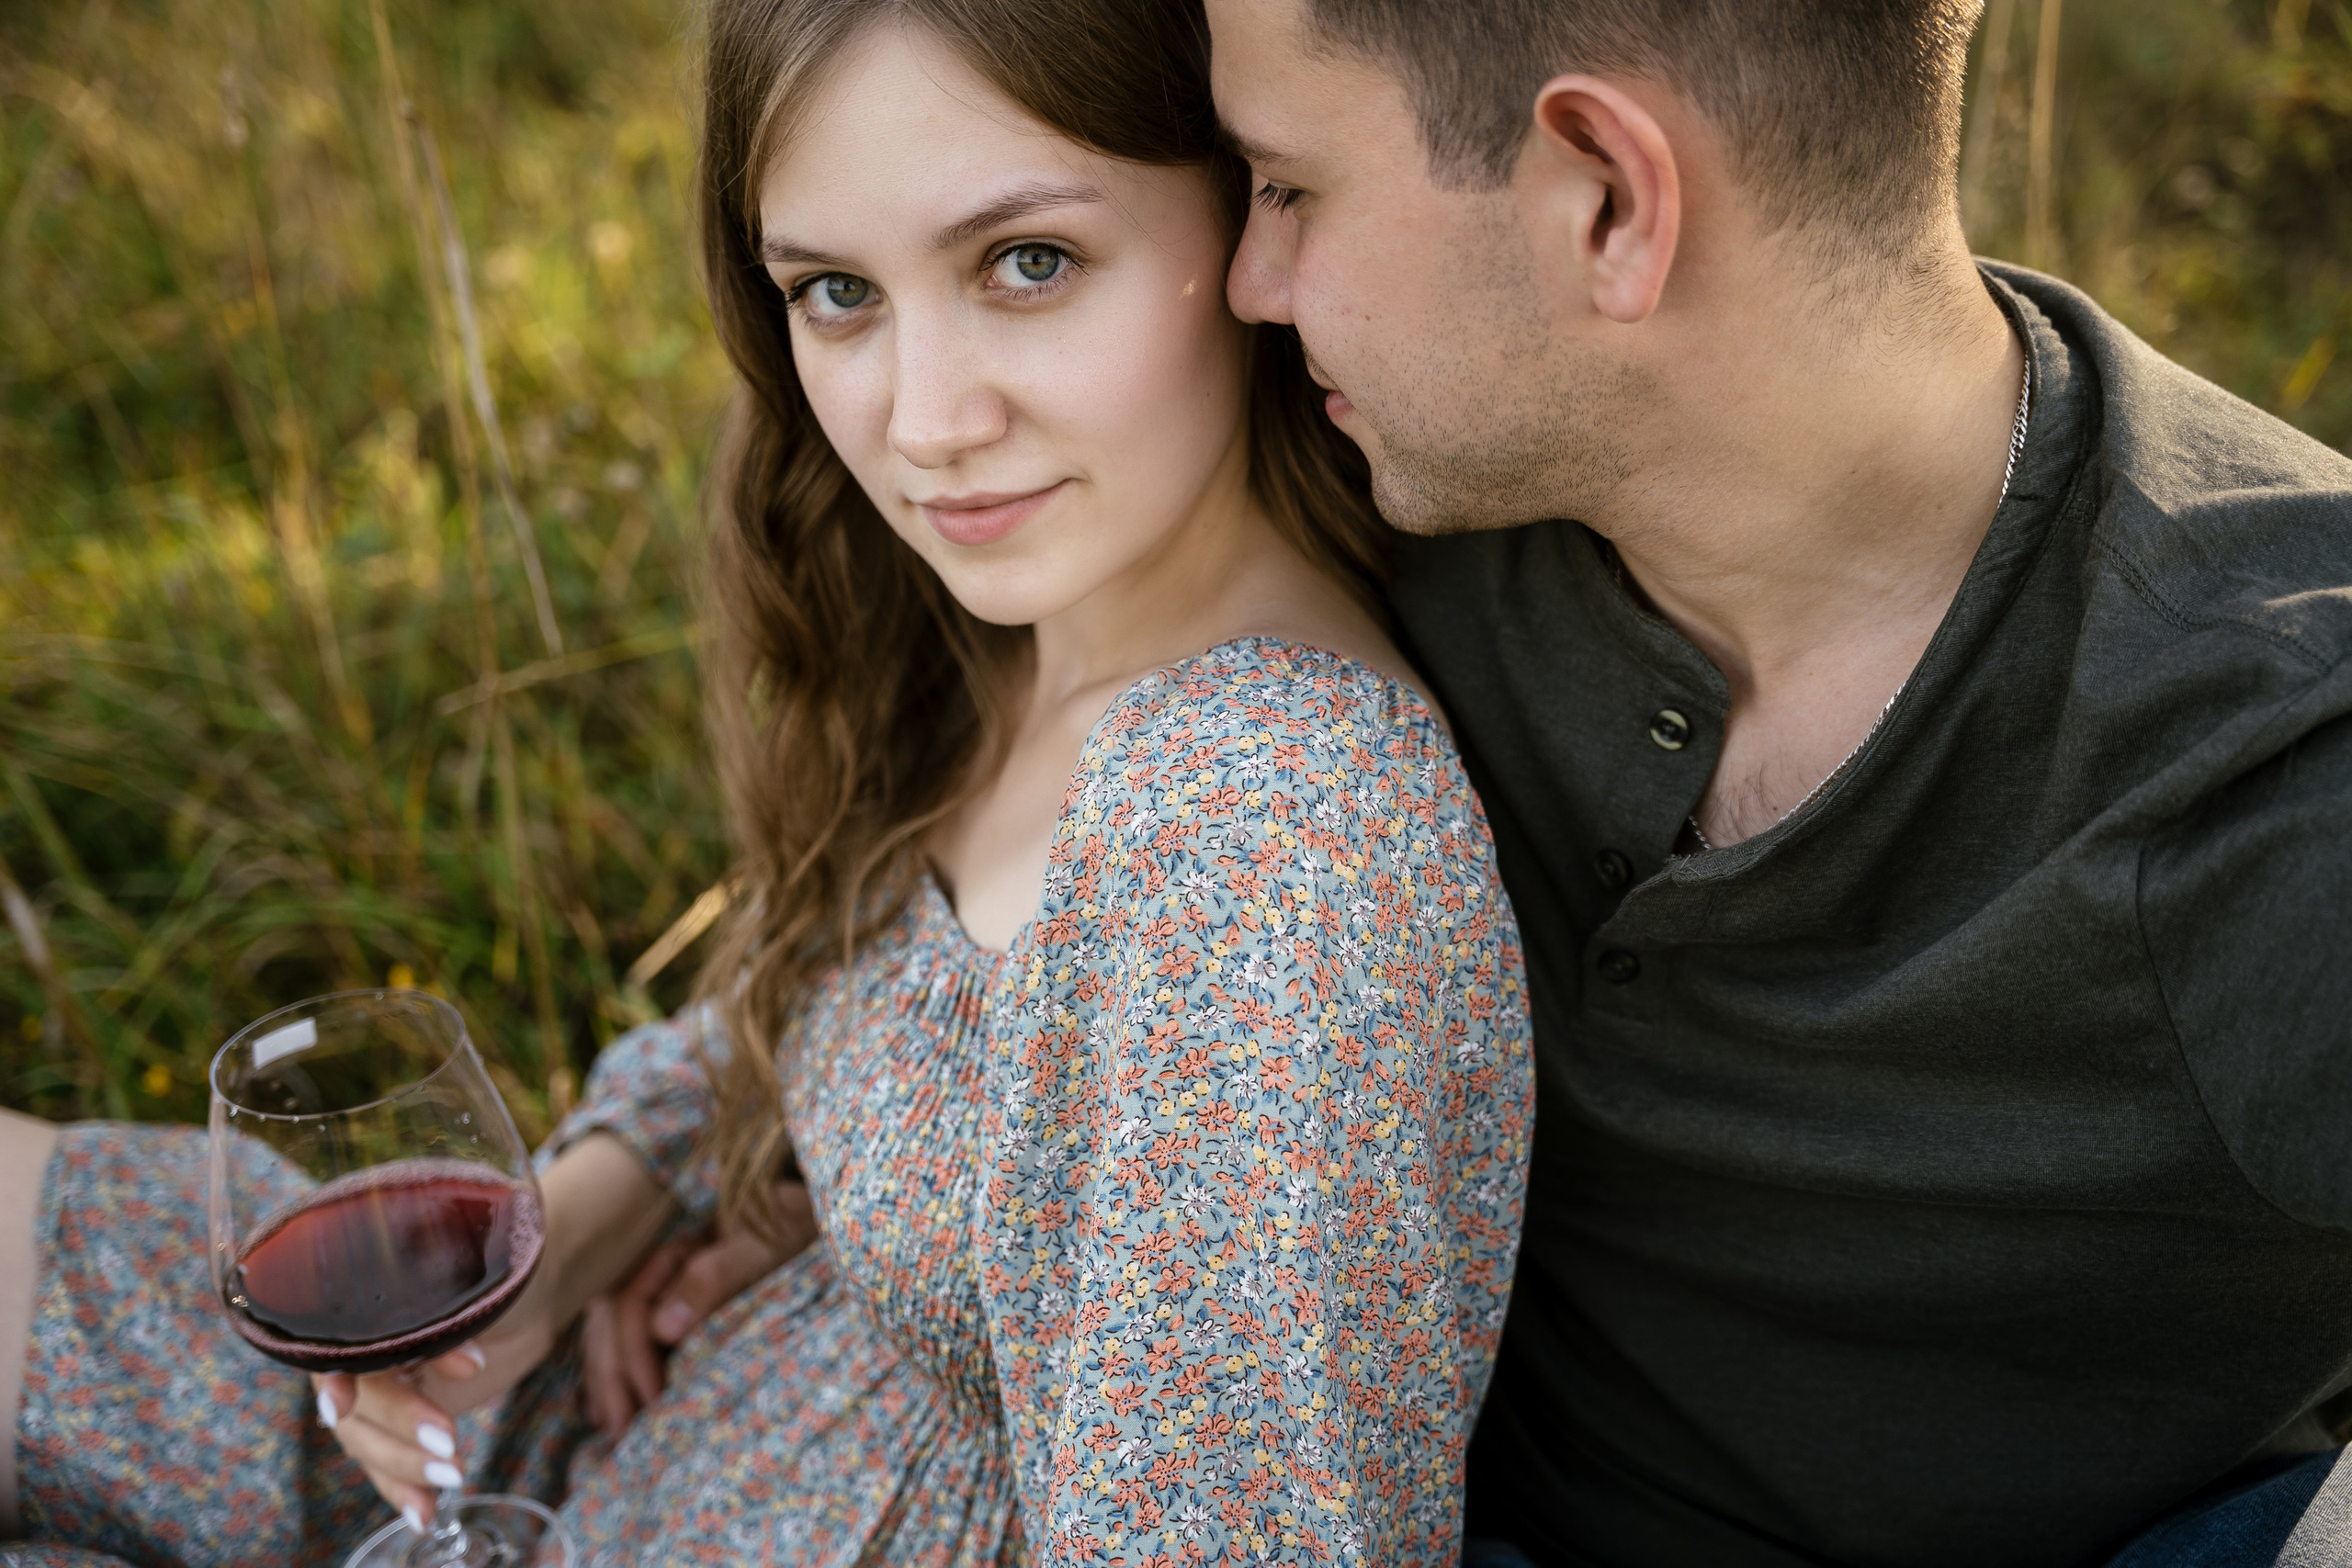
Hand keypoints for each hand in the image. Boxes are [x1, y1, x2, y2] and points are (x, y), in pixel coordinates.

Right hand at [307, 1132, 677, 1526]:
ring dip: (404, 1463)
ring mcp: (381, 1385)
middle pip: (356, 1399)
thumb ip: (442, 1310)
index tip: (344, 1406)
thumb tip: (435, 1346)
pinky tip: (425, 1514)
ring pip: (369, 1438)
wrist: (537, 1281)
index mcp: (361, 1302)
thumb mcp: (473, 1277)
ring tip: (452, 1473)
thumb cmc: (502, 1263)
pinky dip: (404, 1486)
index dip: (333, 1379)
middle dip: (396, 1423)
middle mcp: (359, 1347)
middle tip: (446, 1436)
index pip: (331, 1348)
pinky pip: (389, 1458)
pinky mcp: (405, 1416)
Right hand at [580, 1179, 817, 1438]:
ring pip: (614, 1326)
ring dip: (610, 1374)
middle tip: (621, 1429)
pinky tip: (617, 1400)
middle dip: (613, 1373)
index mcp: (670, 1238)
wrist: (817, 1213)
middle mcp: (655, 1257)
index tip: (652, 1396)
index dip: (633, 1350)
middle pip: (611, 1317)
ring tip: (612, 1426)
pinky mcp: (675, 1294)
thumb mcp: (765, 1244)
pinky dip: (622, 1363)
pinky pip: (633, 1329)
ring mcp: (661, 1276)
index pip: (629, 1299)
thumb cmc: (797, 1224)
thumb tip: (661, 1327)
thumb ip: (715, 1276)